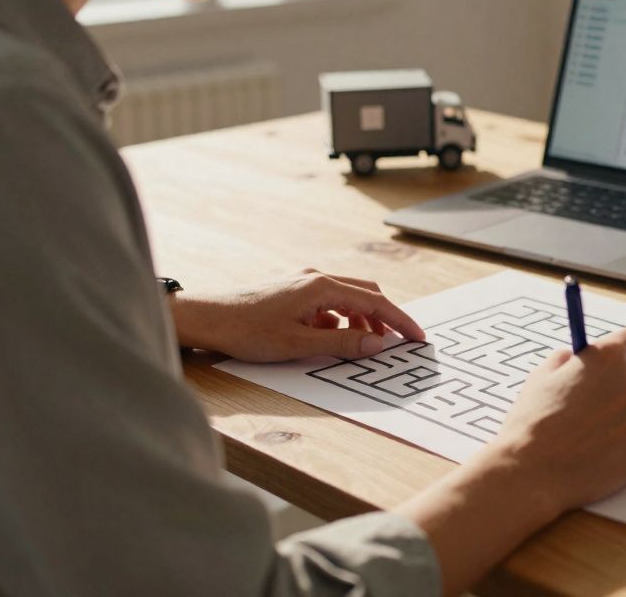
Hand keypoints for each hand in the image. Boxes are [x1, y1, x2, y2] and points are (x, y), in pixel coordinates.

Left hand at [168, 269, 424, 362]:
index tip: (417, 337)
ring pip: (348, 299)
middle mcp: (316, 278)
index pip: (375, 302)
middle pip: (366, 294)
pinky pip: (329, 303)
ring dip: (361, 321)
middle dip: (385, 318)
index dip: (400, 321)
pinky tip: (331, 340)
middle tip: (397, 342)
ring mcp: (304, 283)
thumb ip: (342, 345)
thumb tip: (377, 344)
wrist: (208, 317)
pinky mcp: (294, 292)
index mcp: (322, 287)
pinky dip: (340, 320)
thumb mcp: (299, 344)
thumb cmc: (247, 330)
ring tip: (363, 347)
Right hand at [486, 327, 625, 513]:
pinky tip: (597, 454)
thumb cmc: (532, 423)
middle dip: (622, 388)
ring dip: (622, 419)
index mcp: (608, 359)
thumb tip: (575, 358)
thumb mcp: (541, 377)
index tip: (620, 359)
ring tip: (588, 437)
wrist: (533, 474)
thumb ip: (565, 360)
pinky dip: (625, 445)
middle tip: (595, 406)